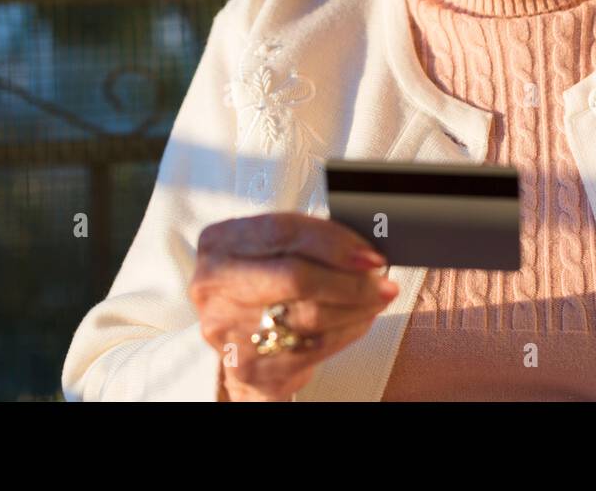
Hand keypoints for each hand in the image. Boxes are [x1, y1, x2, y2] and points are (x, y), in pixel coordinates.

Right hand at [189, 212, 398, 400]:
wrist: (241, 342)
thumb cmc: (262, 286)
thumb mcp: (270, 251)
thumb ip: (307, 242)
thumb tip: (362, 248)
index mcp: (219, 242)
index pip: (283, 232)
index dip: (333, 241)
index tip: (368, 252)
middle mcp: (215, 285)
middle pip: (295, 276)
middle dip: (348, 279)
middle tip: (380, 280)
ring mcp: (228, 328)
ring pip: (310, 314)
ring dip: (356, 306)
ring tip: (377, 298)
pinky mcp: (249, 365)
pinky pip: (315, 346)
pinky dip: (348, 331)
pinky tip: (360, 320)